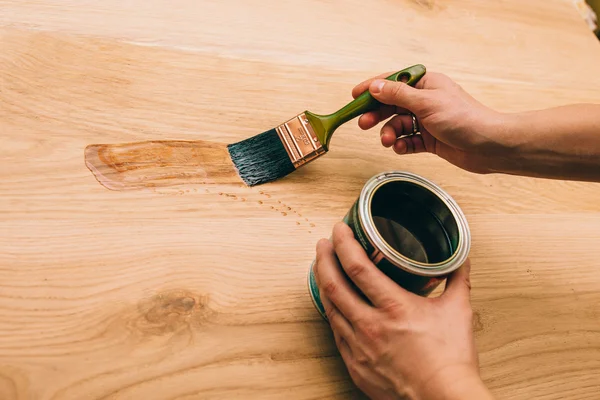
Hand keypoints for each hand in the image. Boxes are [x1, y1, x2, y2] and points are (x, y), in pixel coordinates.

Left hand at [314, 223, 493, 399]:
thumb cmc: (451, 360)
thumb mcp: (458, 311)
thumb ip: (458, 279)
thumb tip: (460, 260)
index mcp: (394, 308)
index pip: (357, 266)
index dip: (343, 243)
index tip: (338, 230)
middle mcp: (370, 325)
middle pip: (334, 283)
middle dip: (324, 258)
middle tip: (323, 244)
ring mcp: (359, 347)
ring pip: (330, 307)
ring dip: (323, 283)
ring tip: (323, 268)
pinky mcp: (355, 365)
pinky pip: (336, 333)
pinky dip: (332, 313)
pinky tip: (333, 305)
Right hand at [353, 71, 509, 173]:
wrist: (488, 146)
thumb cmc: (464, 119)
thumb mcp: (426, 103)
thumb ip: (397, 95)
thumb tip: (375, 87)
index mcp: (426, 84)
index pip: (393, 82)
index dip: (373, 88)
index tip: (354, 96)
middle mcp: (426, 100)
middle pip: (392, 105)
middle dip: (377, 115)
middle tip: (363, 124)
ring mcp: (428, 120)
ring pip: (398, 125)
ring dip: (390, 133)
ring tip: (388, 141)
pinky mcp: (430, 139)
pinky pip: (408, 140)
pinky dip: (402, 145)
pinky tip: (401, 148)